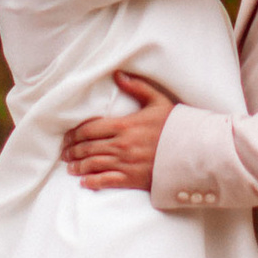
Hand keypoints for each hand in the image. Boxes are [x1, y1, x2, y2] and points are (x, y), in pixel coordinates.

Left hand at [62, 69, 174, 191]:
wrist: (192, 152)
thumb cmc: (174, 126)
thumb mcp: (158, 101)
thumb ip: (137, 86)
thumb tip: (118, 74)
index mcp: (124, 125)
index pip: (89, 129)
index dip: (74, 134)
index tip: (68, 137)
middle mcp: (121, 145)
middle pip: (88, 148)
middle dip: (73, 151)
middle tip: (65, 153)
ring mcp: (125, 163)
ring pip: (93, 165)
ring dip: (78, 166)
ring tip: (71, 167)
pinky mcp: (132, 179)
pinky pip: (106, 181)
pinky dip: (92, 182)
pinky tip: (85, 182)